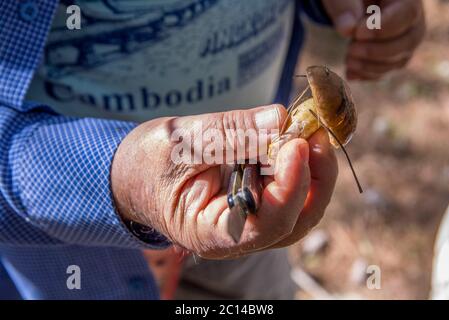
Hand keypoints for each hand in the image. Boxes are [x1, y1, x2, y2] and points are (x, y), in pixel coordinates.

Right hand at [111, 105, 337, 258]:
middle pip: (294, 220)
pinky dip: (296, 164)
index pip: (266, 224)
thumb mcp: (179, 142)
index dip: (289, 186)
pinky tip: (292, 137)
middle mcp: (237, 234)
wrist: (131, 174)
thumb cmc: (145, 164)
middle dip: (313, 177)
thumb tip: (278, 119)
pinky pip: (286, 189)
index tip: (296, 143)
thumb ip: (228, 132)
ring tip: (308, 131)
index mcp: (211, 232)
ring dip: (311, 170)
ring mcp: (248, 219)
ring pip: (298, 207)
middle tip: (314, 132)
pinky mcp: (253, 201)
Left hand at [322, 0, 425, 79]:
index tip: (357, 34)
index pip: (407, 14)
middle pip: (408, 42)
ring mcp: (405, 41)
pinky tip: (350, 72)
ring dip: (370, 66)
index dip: (382, 28)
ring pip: (398, 61)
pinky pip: (386, 72)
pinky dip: (366, 75)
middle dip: (375, 51)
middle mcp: (413, 20)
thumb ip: (345, 6)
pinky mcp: (393, 58)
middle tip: (350, 48)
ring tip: (348, 58)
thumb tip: (347, 29)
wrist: (352, 5)